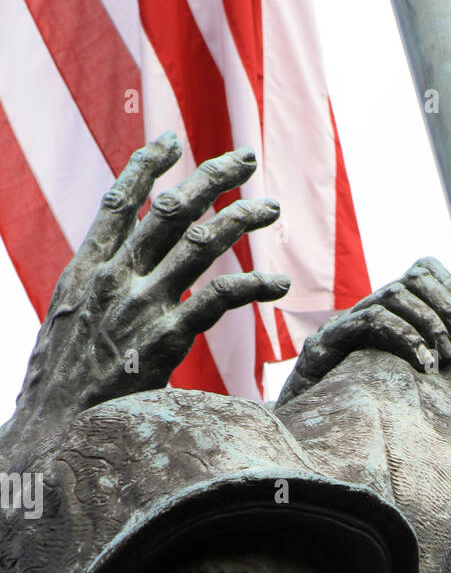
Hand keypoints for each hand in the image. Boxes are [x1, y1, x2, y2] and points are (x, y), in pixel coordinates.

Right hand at [13, 133, 289, 432]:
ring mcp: (140, 306)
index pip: (120, 202)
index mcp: (86, 269)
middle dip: (213, 177)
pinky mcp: (165, 340)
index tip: (173, 140)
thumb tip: (114, 289)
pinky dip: (254, 287)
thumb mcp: (67, 325)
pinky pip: (219, 299)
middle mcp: (114, 278)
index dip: (148, 166)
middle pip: (170, 209)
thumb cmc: (60, 389)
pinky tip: (278, 287)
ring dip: (242, 219)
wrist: (49, 432)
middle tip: (246, 158)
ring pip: (202, 243)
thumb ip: (93, 298)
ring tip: (271, 208)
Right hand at [279, 256, 450, 398]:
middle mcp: (369, 304)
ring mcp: (348, 319)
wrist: (308, 424)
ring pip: (396, 294)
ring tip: (447, 360)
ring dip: (431, 325)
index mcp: (390, 307)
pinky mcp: (330, 339)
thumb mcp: (408, 378)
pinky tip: (425, 366)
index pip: (429, 272)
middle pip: (417, 276)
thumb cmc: (363, 404)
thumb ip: (440, 359)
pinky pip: (374, 321)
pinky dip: (406, 339)